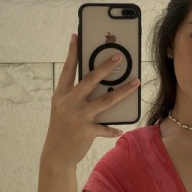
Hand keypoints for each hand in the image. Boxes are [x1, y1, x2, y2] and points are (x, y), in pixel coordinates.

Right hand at [40, 34, 140, 167]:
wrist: (55, 155)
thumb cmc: (62, 128)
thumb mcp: (63, 108)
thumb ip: (75, 94)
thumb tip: (98, 80)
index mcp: (61, 94)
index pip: (68, 69)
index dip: (72, 52)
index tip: (76, 36)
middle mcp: (69, 103)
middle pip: (90, 80)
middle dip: (106, 66)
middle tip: (119, 56)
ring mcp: (78, 116)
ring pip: (106, 100)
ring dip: (124, 90)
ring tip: (136, 82)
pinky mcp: (86, 131)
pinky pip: (106, 127)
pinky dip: (114, 128)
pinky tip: (122, 128)